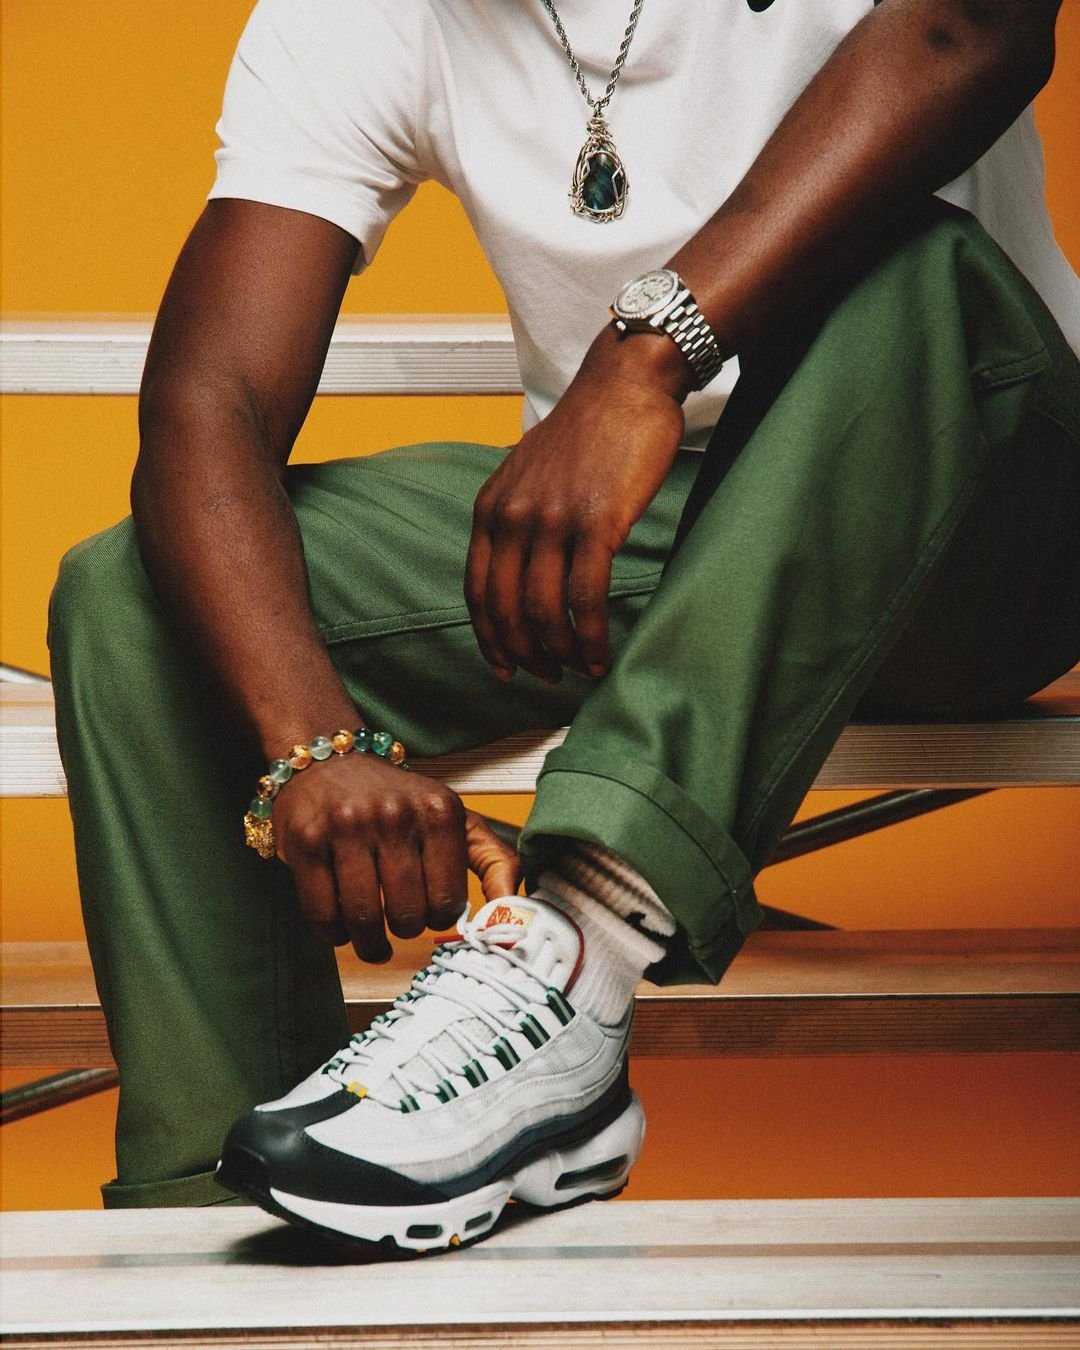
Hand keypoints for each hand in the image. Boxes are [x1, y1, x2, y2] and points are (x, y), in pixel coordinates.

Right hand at [271, 752, 520, 960]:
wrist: (328, 760)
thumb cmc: (396, 801)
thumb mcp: (455, 819)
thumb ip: (495, 861)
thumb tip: (515, 911)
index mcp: (439, 811)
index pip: (448, 902)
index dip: (439, 916)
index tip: (430, 908)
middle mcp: (394, 814)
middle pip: (406, 916)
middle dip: (404, 929)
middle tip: (399, 919)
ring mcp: (346, 827)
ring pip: (363, 920)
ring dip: (368, 941)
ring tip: (371, 935)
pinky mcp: (304, 842)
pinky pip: (322, 915)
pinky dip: (333, 933)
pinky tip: (341, 924)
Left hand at [465, 332, 686, 683]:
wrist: (626, 385)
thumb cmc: (587, 431)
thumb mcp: (528, 470)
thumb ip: (515, 515)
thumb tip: (518, 563)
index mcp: (490, 507)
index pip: (477, 591)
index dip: (489, 638)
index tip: (504, 666)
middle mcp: (512, 517)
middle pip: (506, 609)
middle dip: (523, 654)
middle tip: (545, 677)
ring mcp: (552, 521)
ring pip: (544, 610)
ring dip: (559, 652)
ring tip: (576, 670)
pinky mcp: (596, 524)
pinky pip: (586, 597)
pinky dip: (591, 635)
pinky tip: (600, 654)